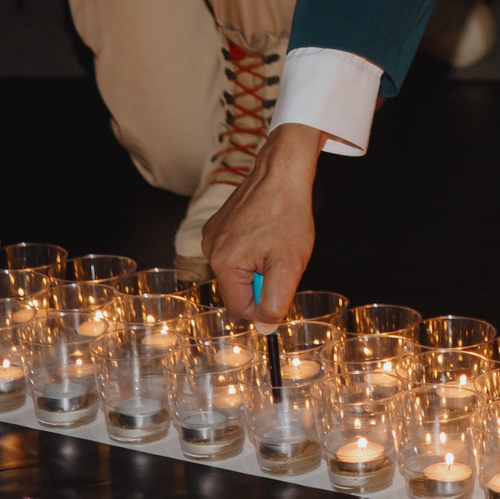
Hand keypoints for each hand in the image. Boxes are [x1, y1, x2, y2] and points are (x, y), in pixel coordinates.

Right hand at [202, 124, 324, 324]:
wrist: (283, 171)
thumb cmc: (287, 213)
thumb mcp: (289, 265)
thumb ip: (275, 302)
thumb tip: (265, 328)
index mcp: (223, 263)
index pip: (241, 308)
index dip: (267, 302)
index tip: (283, 283)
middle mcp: (210, 250)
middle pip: (238, 288)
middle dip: (263, 279)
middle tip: (282, 257)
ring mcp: (212, 235)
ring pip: (238, 270)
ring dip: (259, 264)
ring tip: (276, 241)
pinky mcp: (217, 224)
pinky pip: (235, 251)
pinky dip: (253, 248)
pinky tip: (267, 230)